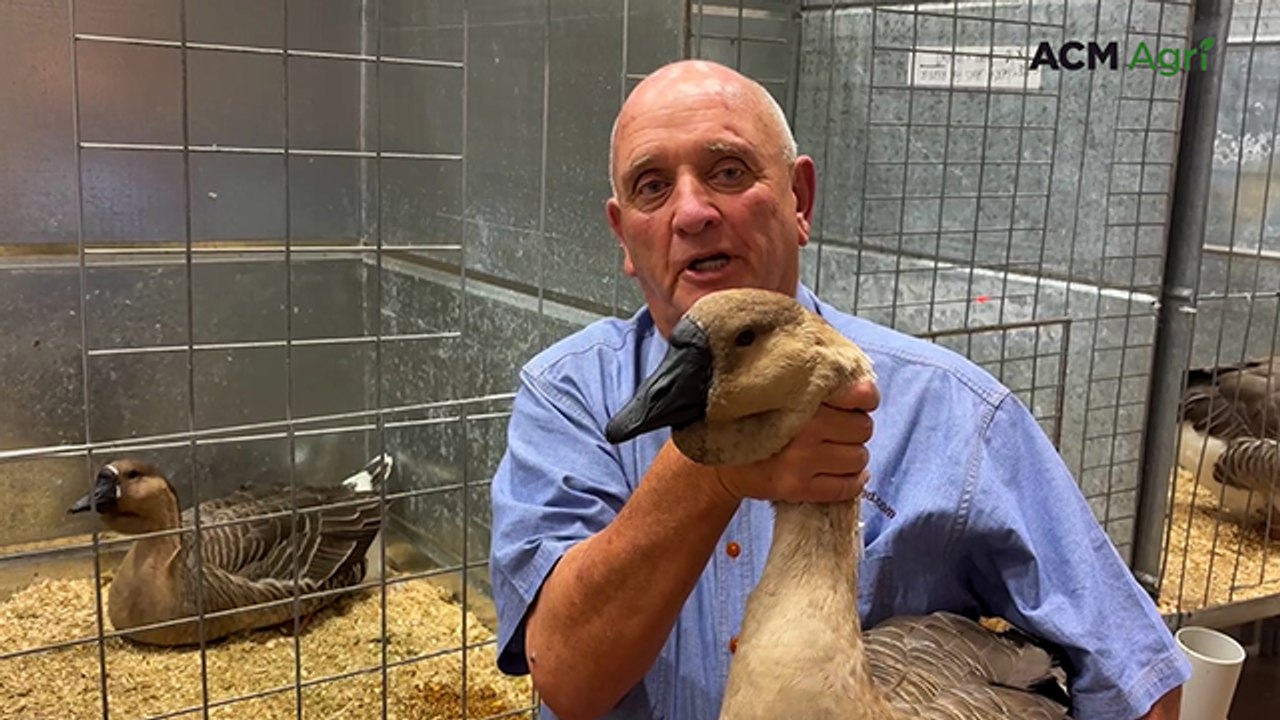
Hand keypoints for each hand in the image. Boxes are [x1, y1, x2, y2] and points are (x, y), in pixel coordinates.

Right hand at [714, 380, 878, 502]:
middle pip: (862, 428)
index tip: (857, 403)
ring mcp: (801, 461)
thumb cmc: (754, 420)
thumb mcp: (779, 390)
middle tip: (838, 429)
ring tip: (835, 451)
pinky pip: (847, 487)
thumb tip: (864, 387)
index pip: (860, 395)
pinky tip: (842, 473)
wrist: (718, 461)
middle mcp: (804, 428)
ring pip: (859, 458)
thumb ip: (816, 381)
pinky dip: (852, 481)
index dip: (864, 399)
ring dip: (852, 455)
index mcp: (800, 395)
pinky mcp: (797, 488)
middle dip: (854, 429)